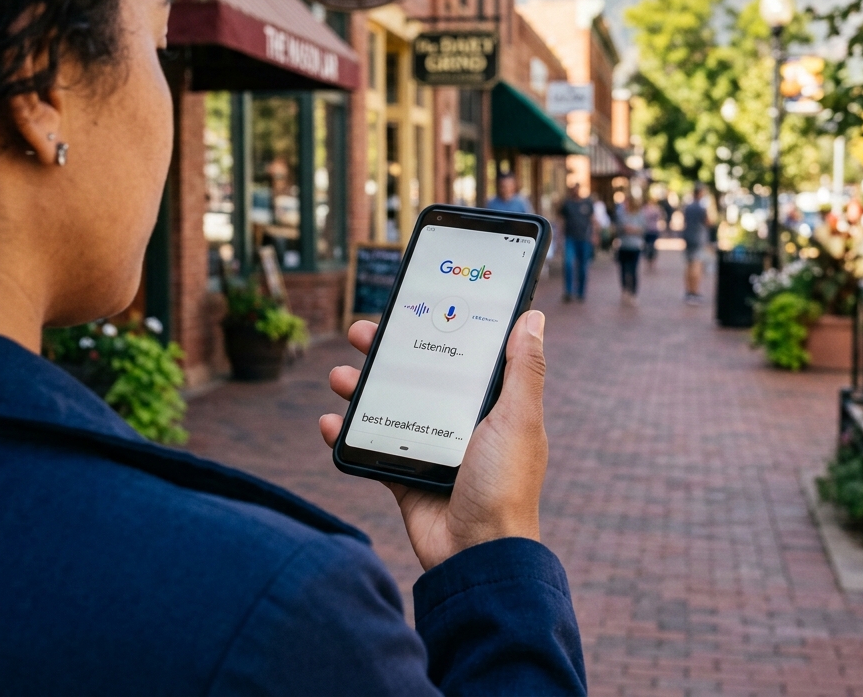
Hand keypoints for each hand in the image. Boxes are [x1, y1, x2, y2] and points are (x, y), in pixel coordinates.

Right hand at [321, 311, 547, 570]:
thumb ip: (523, 370)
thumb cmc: (506, 485)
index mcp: (491, 406)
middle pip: (417, 376)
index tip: (411, 307)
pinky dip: (347, 435)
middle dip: (386, 353)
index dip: (436, 330)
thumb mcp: (518, 419)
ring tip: (339, 376)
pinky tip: (331, 423)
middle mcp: (460, 422)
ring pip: (388, 407)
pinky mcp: (405, 477)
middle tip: (360, 333)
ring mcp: (430, 450)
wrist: (477, 555)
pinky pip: (370, 448)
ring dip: (360, 389)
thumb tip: (532, 316)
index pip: (460, 356)